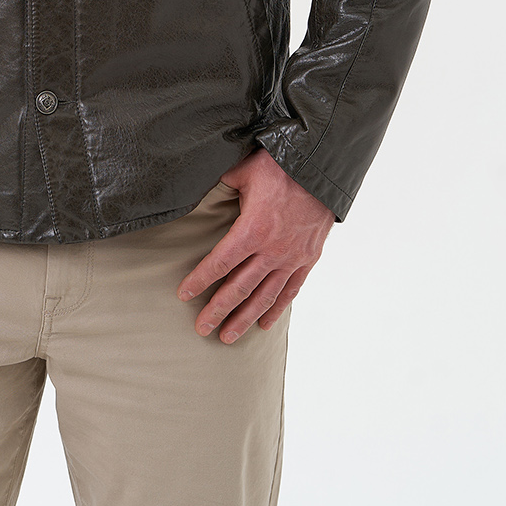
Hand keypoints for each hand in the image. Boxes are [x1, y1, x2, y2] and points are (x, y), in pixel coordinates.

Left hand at [176, 147, 334, 342]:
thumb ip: (221, 184)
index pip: (220, 262)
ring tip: (227, 337)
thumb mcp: (243, 171)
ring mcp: (291, 258)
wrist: (321, 170)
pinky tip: (263, 324)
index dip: (200, 280)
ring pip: (264, 297)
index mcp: (252, 229)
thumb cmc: (280, 167)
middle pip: (239, 288)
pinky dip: (276, 309)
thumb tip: (198, 183)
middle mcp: (271, 250)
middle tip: (201, 328)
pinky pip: (290, 291)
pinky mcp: (307, 259)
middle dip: (218, 309)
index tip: (184, 294)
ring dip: (244, 319)